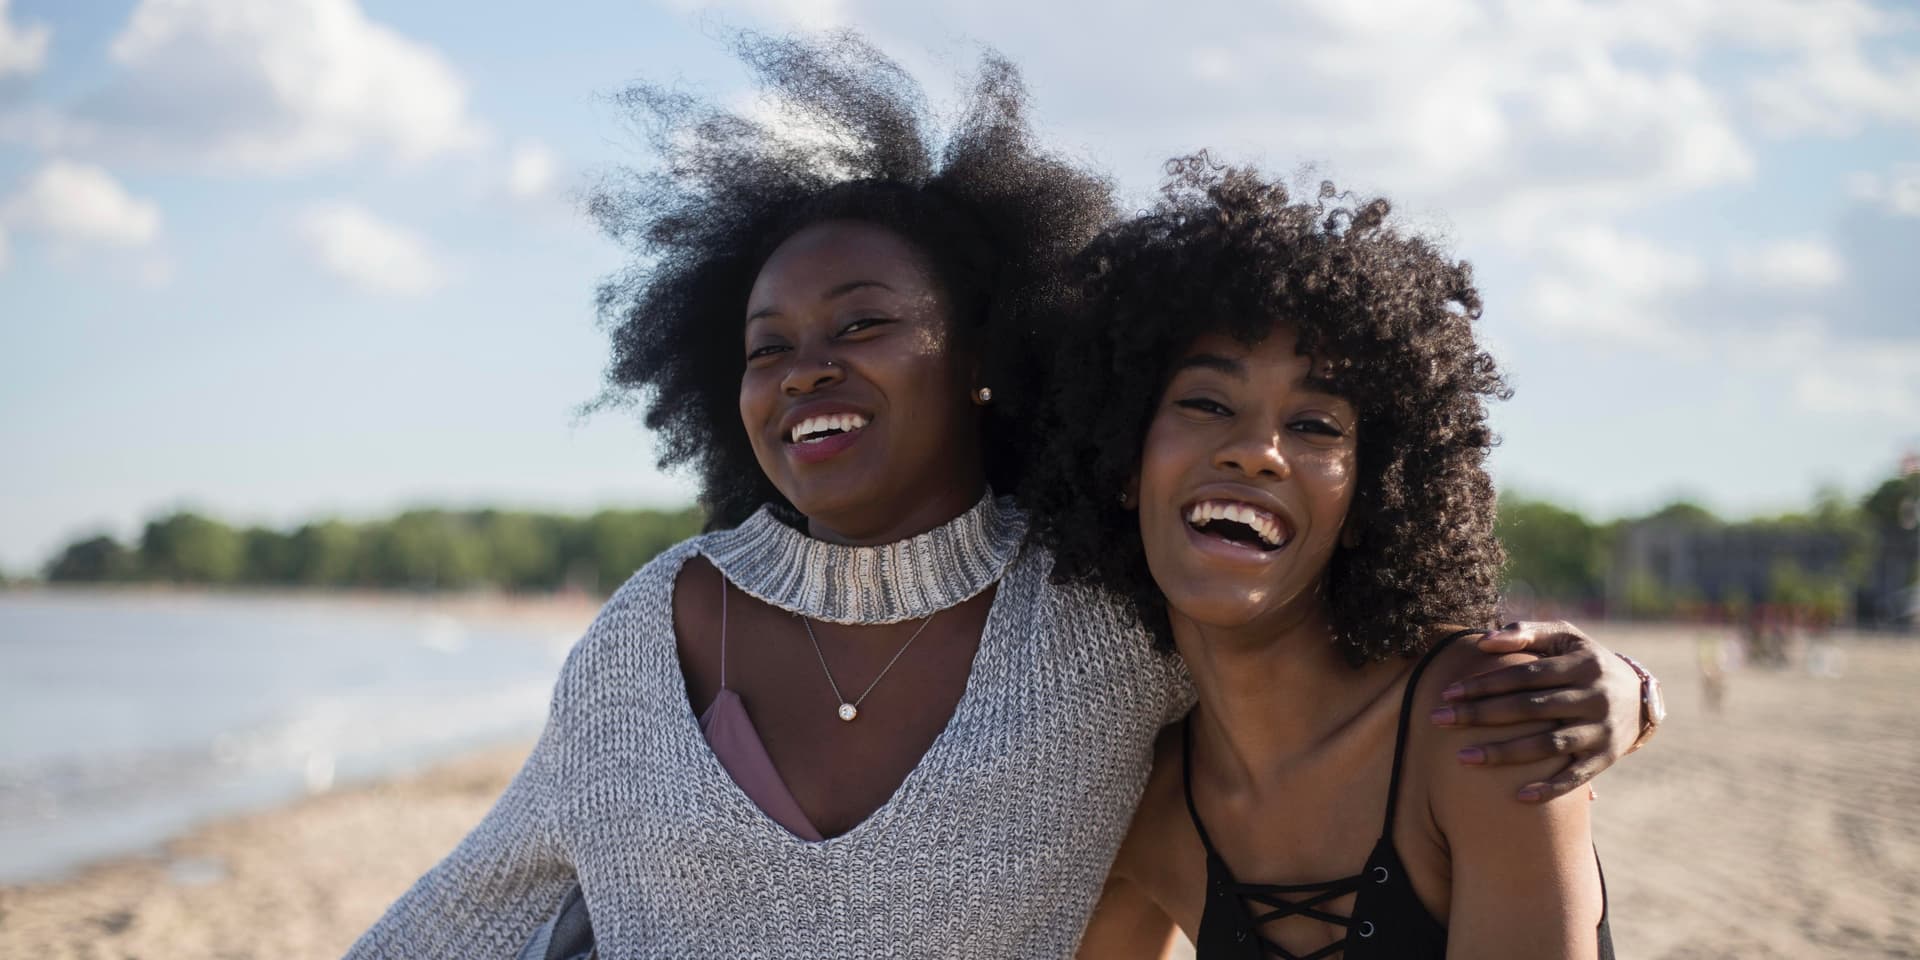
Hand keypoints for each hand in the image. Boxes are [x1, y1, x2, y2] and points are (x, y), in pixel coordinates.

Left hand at [1429, 621, 1645, 803]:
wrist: (1640, 696)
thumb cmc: (1586, 661)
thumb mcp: (1565, 637)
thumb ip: (1526, 632)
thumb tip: (1484, 641)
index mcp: (1581, 665)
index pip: (1524, 675)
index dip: (1485, 683)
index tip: (1448, 693)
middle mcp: (1593, 698)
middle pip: (1529, 709)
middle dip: (1481, 715)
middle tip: (1438, 720)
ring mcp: (1601, 731)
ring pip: (1548, 745)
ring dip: (1504, 753)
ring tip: (1462, 758)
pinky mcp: (1606, 758)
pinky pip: (1576, 778)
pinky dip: (1549, 788)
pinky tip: (1518, 797)